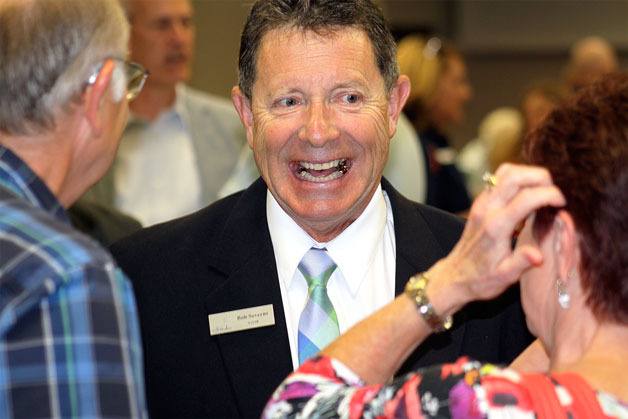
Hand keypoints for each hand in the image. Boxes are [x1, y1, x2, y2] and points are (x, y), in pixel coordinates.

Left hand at [427, 163, 565, 315]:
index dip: (550, 194)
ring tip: (542, 192)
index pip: (526, 197)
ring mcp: (481, 203)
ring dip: (528, 175)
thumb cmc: (482, 278)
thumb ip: (522, 263)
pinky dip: (517, 179)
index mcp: (497, 227)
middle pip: (515, 175)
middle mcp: (487, 209)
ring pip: (505, 172)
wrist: (456, 275)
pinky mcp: (480, 202)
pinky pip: (499, 179)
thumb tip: (539, 256)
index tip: (562, 204)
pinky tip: (527, 196)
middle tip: (553, 194)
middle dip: (541, 177)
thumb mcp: (505, 277)